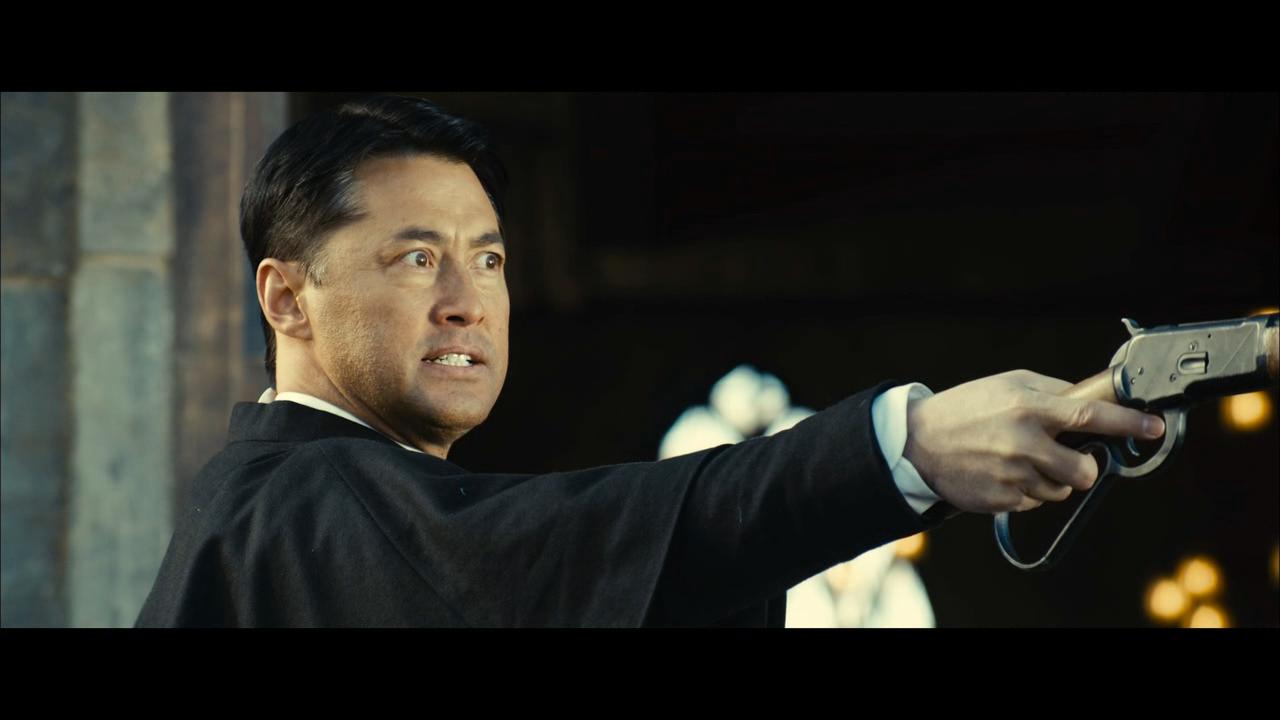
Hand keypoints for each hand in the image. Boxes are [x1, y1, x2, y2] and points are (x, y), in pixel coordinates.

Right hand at [903, 369, 1165, 513]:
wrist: (919, 443)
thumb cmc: (966, 409)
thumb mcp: (1007, 386)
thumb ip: (1050, 392)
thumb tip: (1090, 400)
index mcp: (1029, 408)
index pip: (1091, 415)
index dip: (1129, 423)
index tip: (1153, 426)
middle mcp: (1024, 442)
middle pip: (1083, 470)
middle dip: (1082, 468)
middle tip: (1067, 458)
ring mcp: (1013, 474)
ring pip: (1061, 490)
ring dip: (1050, 479)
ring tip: (1020, 461)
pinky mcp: (1002, 499)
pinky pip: (1033, 502)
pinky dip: (1025, 490)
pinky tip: (1002, 473)